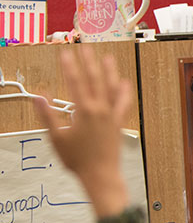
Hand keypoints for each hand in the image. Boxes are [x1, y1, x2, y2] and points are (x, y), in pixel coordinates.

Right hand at [34, 47, 131, 210]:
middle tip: (85, 47)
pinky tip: (124, 82)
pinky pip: (123, 103)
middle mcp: (99, 110)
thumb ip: (47, 115)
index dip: (69, 66)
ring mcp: (111, 116)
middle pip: (94, 80)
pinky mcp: (118, 123)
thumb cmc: (78, 160)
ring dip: (109, 72)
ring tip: (108, 58)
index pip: (74, 82)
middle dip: (88, 62)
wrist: (101, 175)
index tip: (65, 53)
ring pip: (111, 88)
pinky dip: (124, 92)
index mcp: (83, 111)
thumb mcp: (56, 138)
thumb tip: (39, 97)